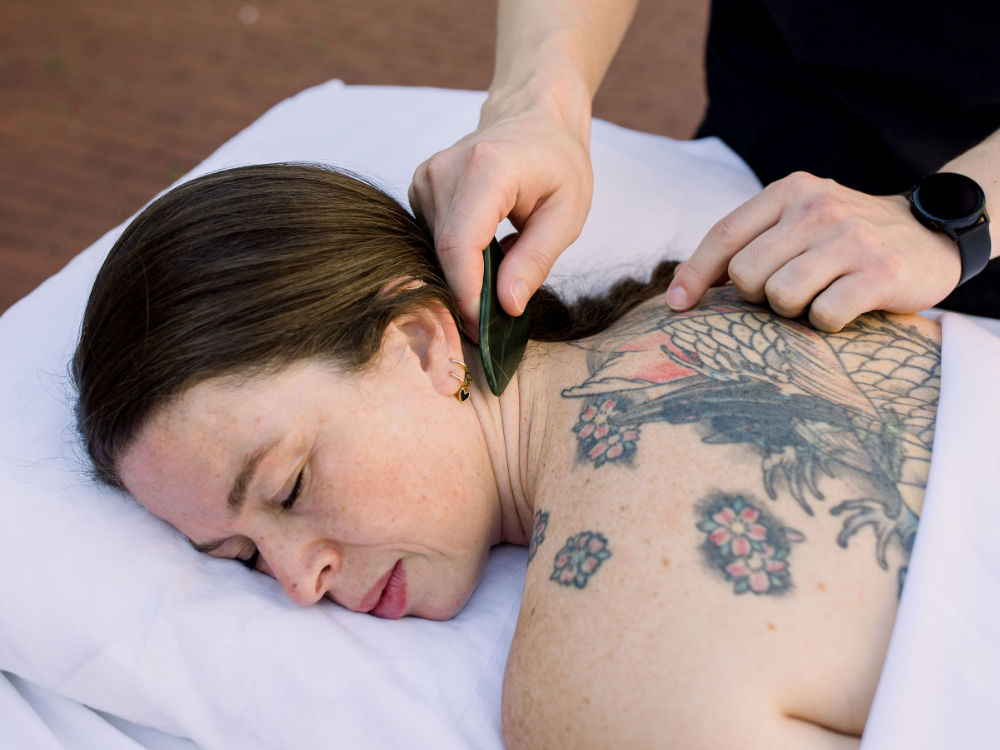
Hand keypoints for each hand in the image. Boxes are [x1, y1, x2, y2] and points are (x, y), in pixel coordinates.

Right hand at [409, 97, 592, 335]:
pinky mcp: (419, 188)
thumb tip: (508, 306)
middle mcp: (446, 170)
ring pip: (434, 250)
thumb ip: (536, 260)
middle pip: (443, 253)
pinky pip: (431, 238)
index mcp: (487, 169)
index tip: (481, 329)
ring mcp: (426, 177)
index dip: (466, 293)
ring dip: (463, 274)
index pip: (459, 245)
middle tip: (494, 323)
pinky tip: (483, 248)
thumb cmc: (557, 162)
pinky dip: (455, 256)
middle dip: (466, 294)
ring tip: (498, 272)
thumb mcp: (567, 214)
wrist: (533, 117)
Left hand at [665, 171, 962, 331]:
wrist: (930, 235)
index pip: (724, 235)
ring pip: (781, 296)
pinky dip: (825, 322)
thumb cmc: (845, 237)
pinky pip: (824, 315)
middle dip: (756, 295)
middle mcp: (818, 207)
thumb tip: (684, 286)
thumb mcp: (799, 220)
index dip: (693, 274)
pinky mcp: (880, 272)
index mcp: (791, 191)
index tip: (676, 304)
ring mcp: (851, 238)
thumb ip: (751, 240)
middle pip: (746, 273)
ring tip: (815, 297)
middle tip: (785, 292)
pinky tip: (843, 308)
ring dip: (790, 311)